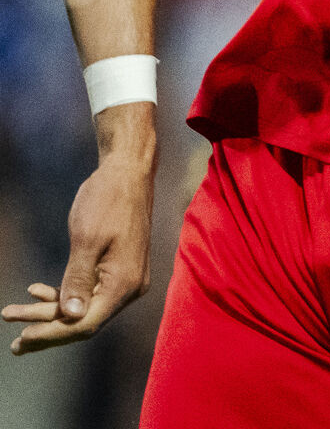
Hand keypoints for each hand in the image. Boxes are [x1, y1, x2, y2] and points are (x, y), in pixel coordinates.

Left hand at [3, 107, 154, 353]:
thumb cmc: (107, 202)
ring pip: (84, 307)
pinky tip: (37, 289)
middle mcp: (129, 287)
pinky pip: (90, 291)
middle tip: (13, 342)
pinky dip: (63, 294)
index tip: (21, 338)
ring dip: (49, 311)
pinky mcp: (119, 269)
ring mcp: (126, 278)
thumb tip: (70, 317)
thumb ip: (78, 280)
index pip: (85, 324)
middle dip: (46, 328)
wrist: (128, 173)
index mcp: (124, 284)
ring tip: (14, 312)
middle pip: (84, 321)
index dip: (52, 334)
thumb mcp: (87, 239)